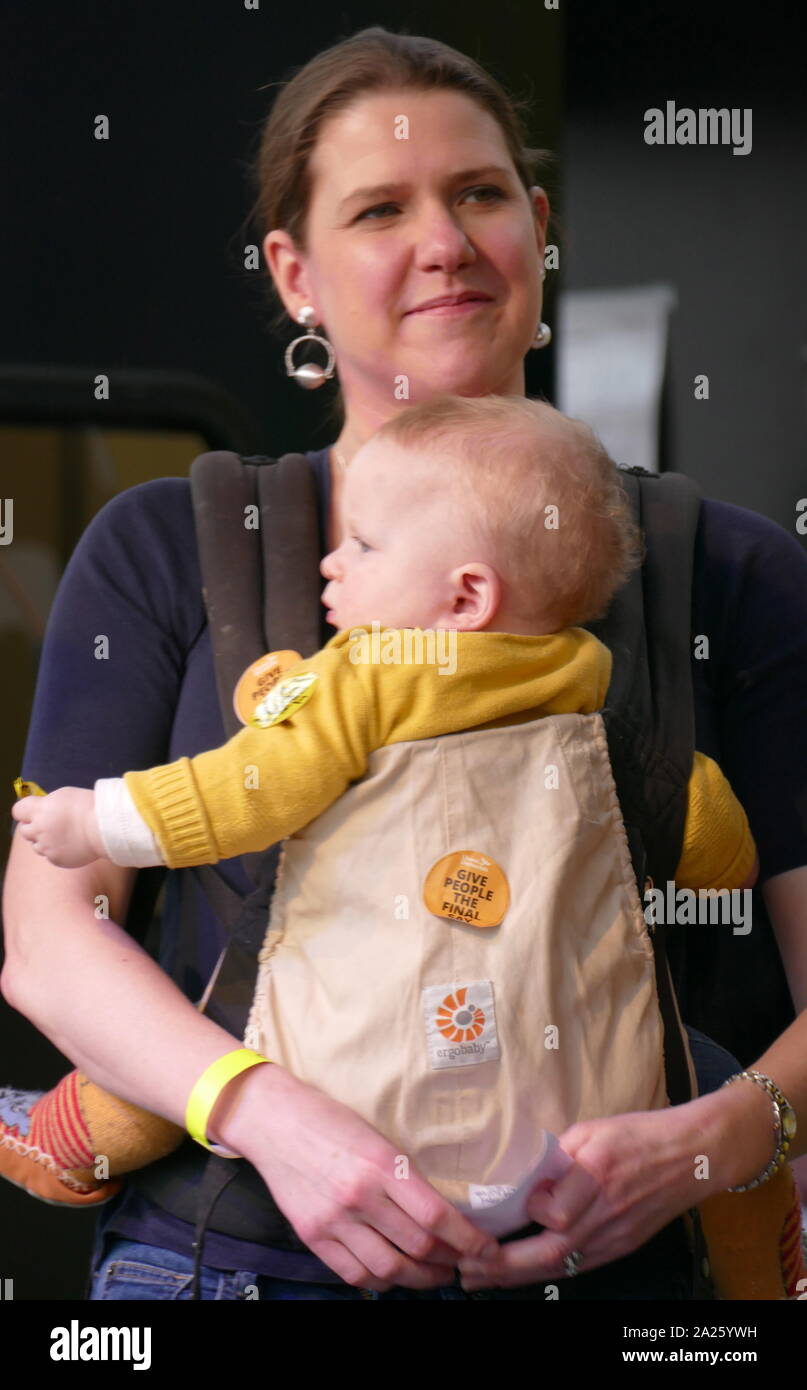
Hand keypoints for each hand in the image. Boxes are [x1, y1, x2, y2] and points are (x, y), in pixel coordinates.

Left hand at [11, 788, 104, 867]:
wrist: (106, 828)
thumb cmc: (89, 807)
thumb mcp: (63, 795)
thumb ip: (46, 804)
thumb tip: (38, 810)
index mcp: (40, 810)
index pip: (18, 811)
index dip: (26, 810)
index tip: (34, 810)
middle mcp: (39, 829)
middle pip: (24, 830)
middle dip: (34, 826)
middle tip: (50, 823)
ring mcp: (46, 847)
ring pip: (36, 845)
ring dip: (44, 840)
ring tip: (62, 835)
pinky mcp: (56, 860)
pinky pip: (49, 855)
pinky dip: (57, 850)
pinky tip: (70, 844)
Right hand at [212, 1063, 500, 1291]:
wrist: (274, 1121)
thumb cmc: (331, 1121)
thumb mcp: (378, 1137)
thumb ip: (404, 1176)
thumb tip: (439, 1212)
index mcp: (382, 1164)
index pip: (435, 1215)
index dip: (467, 1239)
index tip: (485, 1248)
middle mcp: (359, 1196)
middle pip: (417, 1247)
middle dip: (448, 1261)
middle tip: (461, 1262)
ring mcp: (333, 1220)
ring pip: (389, 1269)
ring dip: (419, 1279)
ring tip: (433, 1274)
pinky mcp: (312, 1236)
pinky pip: (354, 1274)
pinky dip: (380, 1282)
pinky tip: (393, 1275)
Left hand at [456, 1098, 738, 1290]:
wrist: (694, 1155)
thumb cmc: (641, 1135)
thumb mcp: (594, 1130)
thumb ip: (559, 1155)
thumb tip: (525, 1180)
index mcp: (598, 1174)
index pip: (558, 1212)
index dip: (531, 1213)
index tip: (510, 1203)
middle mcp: (607, 1211)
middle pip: (552, 1252)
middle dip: (504, 1267)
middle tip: (467, 1270)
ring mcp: (615, 1235)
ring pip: (562, 1267)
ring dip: (517, 1277)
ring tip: (481, 1278)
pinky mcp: (621, 1246)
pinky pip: (578, 1265)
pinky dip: (545, 1273)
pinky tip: (521, 1273)